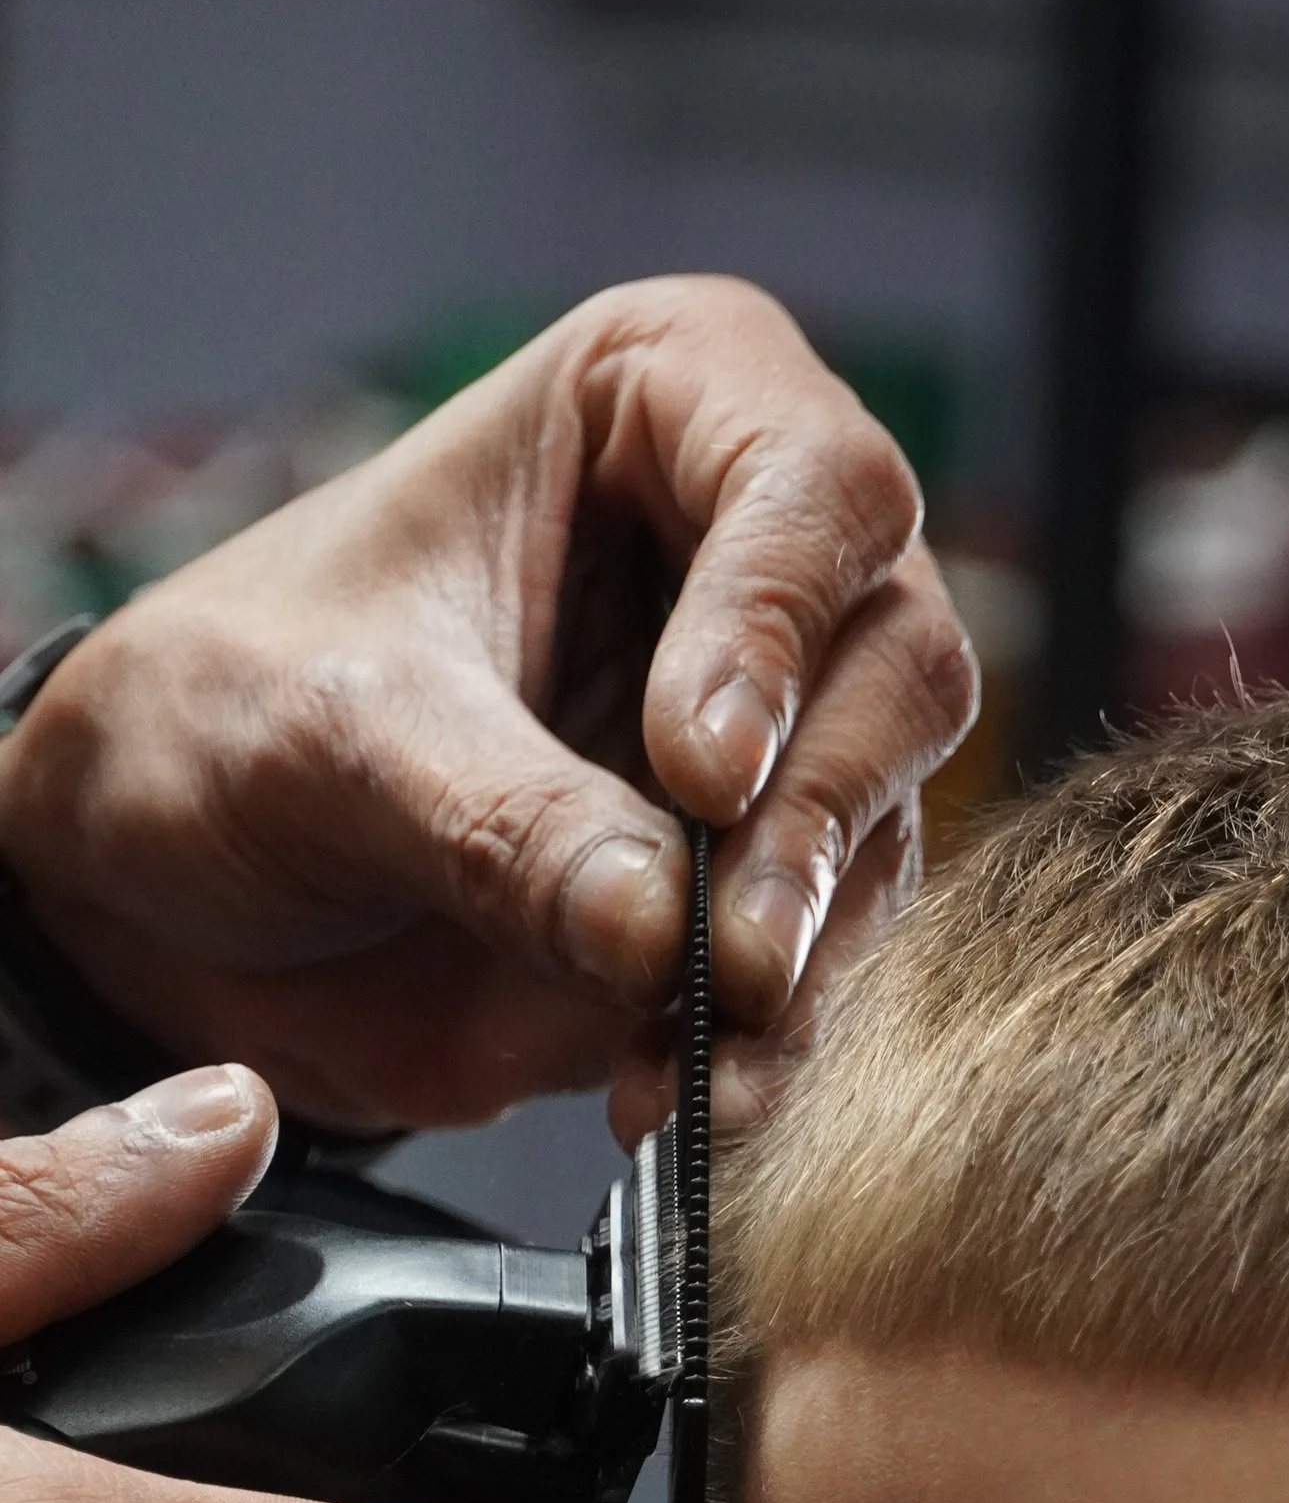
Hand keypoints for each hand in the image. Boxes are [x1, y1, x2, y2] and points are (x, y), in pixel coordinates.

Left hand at [0, 277, 977, 1145]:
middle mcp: (753, 557)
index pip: (813, 481)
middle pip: (899, 661)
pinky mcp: (758, 889)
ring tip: (699, 1058)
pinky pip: (830, 964)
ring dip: (807, 960)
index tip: (693, 770)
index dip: (777, 628)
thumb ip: (500, 821)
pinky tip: (695, 1098)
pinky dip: (778, 1046)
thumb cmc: (222, 717)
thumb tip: (658, 930)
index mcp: (659, 404)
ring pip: (885, 827)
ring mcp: (775, 732)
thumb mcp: (329, 737)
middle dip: (818, 823)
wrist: (175, 891)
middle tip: (731, 953)